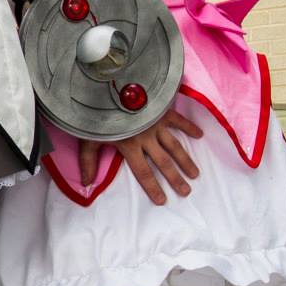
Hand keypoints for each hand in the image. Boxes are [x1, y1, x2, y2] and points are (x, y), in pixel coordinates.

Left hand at [78, 107, 202, 205]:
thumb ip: (88, 161)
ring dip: (186, 160)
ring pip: (174, 146)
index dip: (152, 187)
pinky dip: (189, 126)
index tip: (162, 201)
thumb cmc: (97, 112)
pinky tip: (199, 135)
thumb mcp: (88, 138)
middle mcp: (146, 138)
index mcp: (129, 146)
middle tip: (186, 192)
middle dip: (175, 179)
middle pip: (163, 163)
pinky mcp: (162, 110)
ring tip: (196, 174)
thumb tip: (86, 183)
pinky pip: (178, 120)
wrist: (111, 84)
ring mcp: (156, 124)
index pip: (142, 172)